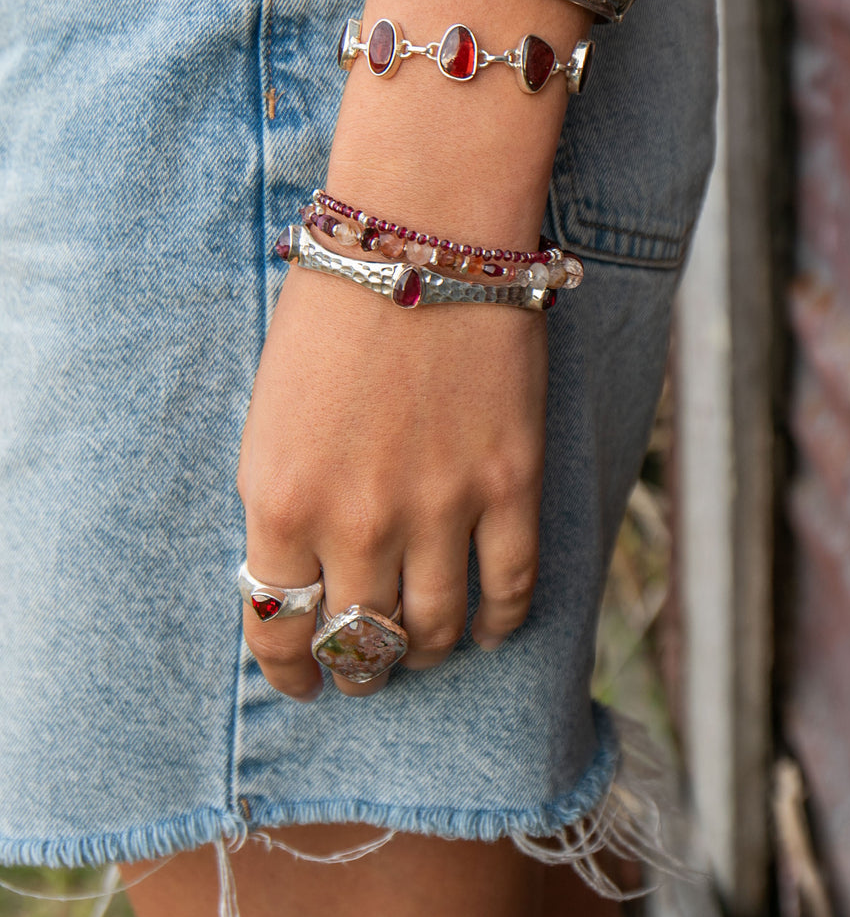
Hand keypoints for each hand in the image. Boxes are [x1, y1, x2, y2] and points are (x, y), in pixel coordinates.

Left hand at [237, 257, 546, 698]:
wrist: (421, 235)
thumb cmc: (334, 307)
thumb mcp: (273, 415)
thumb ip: (287, 501)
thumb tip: (308, 572)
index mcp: (279, 501)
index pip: (278, 628)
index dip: (291, 672)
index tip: (302, 681)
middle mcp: (355, 522)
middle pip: (361, 643)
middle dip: (360, 670)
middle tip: (369, 669)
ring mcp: (439, 509)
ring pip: (435, 630)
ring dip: (427, 651)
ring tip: (427, 647)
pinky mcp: (510, 486)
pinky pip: (511, 590)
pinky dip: (500, 624)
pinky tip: (491, 627)